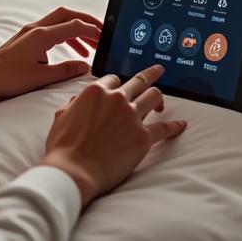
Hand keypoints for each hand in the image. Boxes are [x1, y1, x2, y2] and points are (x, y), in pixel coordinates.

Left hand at [0, 7, 101, 109]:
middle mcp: (35, 29)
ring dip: (76, 31)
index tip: (105, 36)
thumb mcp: (40, 77)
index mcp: (40, 36)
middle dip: (86, 22)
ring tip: (89, 48)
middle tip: (101, 33)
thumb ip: (66, 70)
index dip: (92, 30)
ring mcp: (29, 32)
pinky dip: (64, 37)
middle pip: (67, 15)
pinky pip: (50, 31)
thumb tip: (85, 67)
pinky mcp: (25, 39)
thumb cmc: (6, 79)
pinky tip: (70, 52)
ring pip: (59, 23)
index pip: (73, 25)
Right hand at [40, 64, 186, 207]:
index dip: (118, 84)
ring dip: (159, 98)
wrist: (74, 172)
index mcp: (95, 92)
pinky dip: (174, 126)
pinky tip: (180, 125)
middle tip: (158, 70)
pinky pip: (165, 127)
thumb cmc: (63, 148)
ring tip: (162, 103)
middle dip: (150, 74)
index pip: (113, 80)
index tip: (121, 87)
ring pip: (154, 97)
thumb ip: (73, 105)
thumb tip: (78, 101)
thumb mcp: (61, 118)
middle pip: (139, 82)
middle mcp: (116, 99)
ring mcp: (132, 116)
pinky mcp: (143, 137)